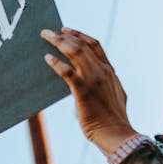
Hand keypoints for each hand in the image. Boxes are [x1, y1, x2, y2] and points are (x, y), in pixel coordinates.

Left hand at [41, 27, 138, 155]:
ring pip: (75, 52)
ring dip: (59, 42)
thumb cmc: (113, 119)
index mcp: (110, 71)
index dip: (80, 35)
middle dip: (64, 35)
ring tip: (46, 36)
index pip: (95, 45)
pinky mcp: (83, 90)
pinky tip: (47, 58)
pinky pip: (67, 71)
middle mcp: (102, 71)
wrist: (116, 133)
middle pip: (82, 45)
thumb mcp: (115, 95)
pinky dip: (56, 63)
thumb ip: (106, 84)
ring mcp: (93, 79)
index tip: (67, 29)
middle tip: (50, 31)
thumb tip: (97, 82)